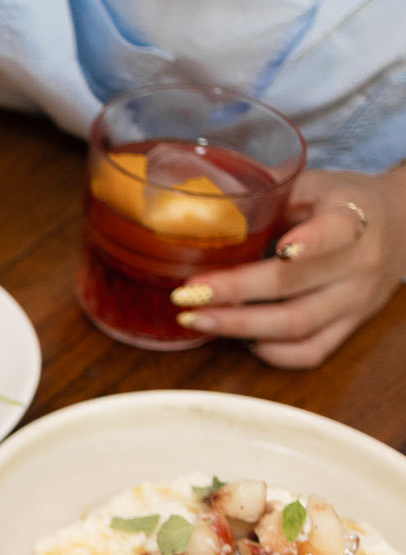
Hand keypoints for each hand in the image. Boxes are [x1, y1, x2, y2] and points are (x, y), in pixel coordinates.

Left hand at [173, 167, 405, 368]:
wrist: (400, 225)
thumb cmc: (341, 202)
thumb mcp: (314, 184)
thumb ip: (269, 193)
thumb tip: (202, 204)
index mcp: (353, 217)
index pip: (336, 231)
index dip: (310, 241)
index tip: (282, 248)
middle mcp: (359, 263)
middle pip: (295, 286)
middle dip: (235, 292)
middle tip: (188, 295)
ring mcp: (356, 300)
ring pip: (297, 326)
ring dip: (240, 326)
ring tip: (196, 319)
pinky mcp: (351, 327)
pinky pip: (311, 352)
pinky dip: (271, 353)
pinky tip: (238, 340)